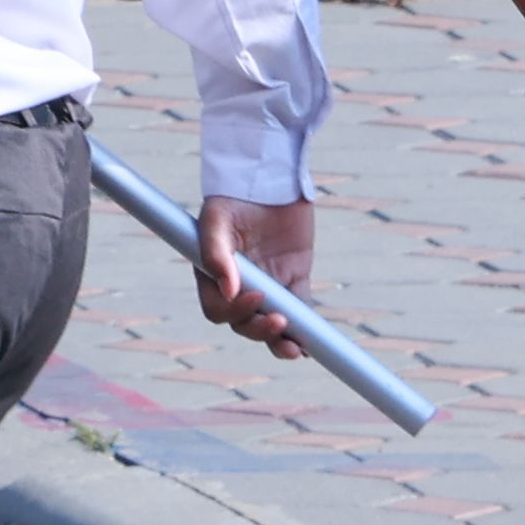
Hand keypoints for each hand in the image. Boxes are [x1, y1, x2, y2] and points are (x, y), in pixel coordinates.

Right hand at [194, 197, 317, 359]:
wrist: (267, 174)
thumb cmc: (234, 196)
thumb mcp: (217, 219)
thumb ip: (215, 251)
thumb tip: (228, 289)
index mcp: (213, 276)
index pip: (219, 309)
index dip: (235, 311)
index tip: (256, 296)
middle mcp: (239, 287)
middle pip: (244, 324)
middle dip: (260, 329)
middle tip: (279, 322)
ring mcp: (268, 284)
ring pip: (271, 323)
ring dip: (281, 341)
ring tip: (295, 349)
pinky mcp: (294, 279)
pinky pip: (300, 308)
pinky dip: (306, 326)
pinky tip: (311, 342)